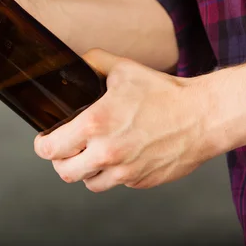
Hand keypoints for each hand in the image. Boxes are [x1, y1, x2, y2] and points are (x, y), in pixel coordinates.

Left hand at [34, 49, 213, 191]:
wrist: (203, 116)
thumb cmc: (164, 93)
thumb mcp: (122, 69)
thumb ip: (93, 63)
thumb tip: (75, 61)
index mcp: (94, 124)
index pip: (49, 149)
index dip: (42, 145)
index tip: (44, 140)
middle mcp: (106, 152)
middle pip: (64, 171)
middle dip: (60, 160)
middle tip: (66, 149)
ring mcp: (124, 171)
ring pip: (89, 182)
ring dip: (86, 170)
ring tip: (93, 154)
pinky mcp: (141, 182)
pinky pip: (115, 183)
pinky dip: (112, 173)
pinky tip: (120, 156)